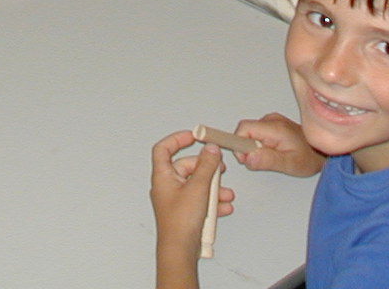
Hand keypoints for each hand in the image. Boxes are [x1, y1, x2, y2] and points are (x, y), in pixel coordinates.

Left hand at [151, 132, 233, 263]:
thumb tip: (210, 150)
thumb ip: (206, 166)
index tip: (193, 136)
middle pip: (186, 167)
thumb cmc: (180, 222)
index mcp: (162, 176)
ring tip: (226, 193)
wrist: (180, 251)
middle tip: (220, 168)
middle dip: (206, 168)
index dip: (177, 139)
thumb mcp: (198, 187)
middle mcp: (167, 186)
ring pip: (196, 185)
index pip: (164, 149)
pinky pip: (200, 201)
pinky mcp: (185, 213)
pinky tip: (224, 207)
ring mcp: (176, 200)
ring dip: (213, 187)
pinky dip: (212, 202)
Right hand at [235, 113, 324, 176]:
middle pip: (245, 131)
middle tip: (261, 161)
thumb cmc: (310, 157)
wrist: (322, 151)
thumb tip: (248, 157)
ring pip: (250, 132)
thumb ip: (268, 161)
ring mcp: (272, 120)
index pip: (244, 128)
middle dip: (248, 148)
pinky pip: (256, 132)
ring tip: (271, 156)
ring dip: (254, 147)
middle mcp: (272, 120)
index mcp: (275, 127)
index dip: (239, 144)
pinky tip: (272, 150)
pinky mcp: (272, 123)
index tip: (244, 157)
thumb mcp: (290, 164)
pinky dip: (259, 143)